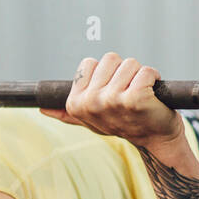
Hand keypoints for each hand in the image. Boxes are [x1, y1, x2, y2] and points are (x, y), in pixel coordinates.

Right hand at [40, 53, 186, 150]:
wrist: (155, 140)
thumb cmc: (125, 125)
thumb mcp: (92, 120)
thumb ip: (67, 113)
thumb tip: (43, 109)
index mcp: (76, 103)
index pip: (89, 64)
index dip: (105, 74)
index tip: (111, 92)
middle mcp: (91, 102)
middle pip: (109, 59)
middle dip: (123, 72)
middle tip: (128, 93)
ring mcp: (113, 100)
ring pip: (130, 63)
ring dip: (139, 76)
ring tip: (140, 94)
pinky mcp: (136, 98)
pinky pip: (146, 71)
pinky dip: (154, 78)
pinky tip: (152, 94)